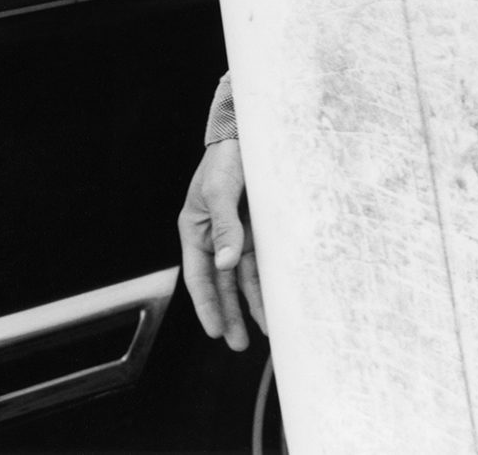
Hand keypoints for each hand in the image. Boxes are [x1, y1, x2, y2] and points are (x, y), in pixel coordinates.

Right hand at [177, 138, 266, 350]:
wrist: (251, 132)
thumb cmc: (227, 159)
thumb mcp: (219, 191)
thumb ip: (224, 226)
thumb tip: (226, 264)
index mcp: (195, 231)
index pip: (200, 278)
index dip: (207, 306)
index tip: (216, 332)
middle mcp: (218, 237)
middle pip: (224, 285)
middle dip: (232, 314)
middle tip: (241, 345)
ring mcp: (242, 233)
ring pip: (247, 277)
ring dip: (255, 302)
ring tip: (269, 330)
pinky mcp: (264, 227)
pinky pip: (267, 259)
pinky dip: (272, 279)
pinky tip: (282, 298)